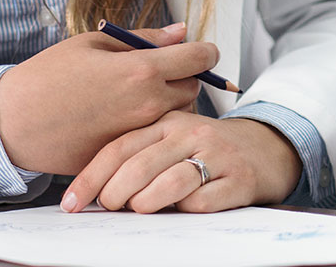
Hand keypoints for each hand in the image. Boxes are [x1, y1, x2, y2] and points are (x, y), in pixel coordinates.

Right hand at [0, 24, 217, 174]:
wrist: (14, 122)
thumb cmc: (49, 75)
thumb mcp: (94, 43)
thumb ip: (145, 38)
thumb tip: (182, 32)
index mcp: (141, 71)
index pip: (198, 59)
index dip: (205, 51)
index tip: (202, 51)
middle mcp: (148, 105)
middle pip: (193, 89)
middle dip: (185, 77)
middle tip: (162, 70)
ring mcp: (139, 134)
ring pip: (177, 116)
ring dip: (170, 103)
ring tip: (139, 94)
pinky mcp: (127, 154)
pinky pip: (152, 138)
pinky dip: (147, 126)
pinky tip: (121, 117)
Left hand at [62, 110, 301, 213]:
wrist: (264, 150)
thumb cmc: (205, 150)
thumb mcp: (172, 140)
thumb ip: (139, 154)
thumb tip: (95, 191)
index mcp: (167, 122)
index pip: (120, 147)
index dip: (91, 176)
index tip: (71, 201)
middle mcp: (190, 133)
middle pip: (141, 164)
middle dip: (115, 192)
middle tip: (107, 207)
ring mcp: (217, 154)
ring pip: (171, 181)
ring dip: (146, 202)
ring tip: (137, 209)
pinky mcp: (239, 179)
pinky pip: (204, 200)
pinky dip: (185, 210)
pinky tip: (178, 212)